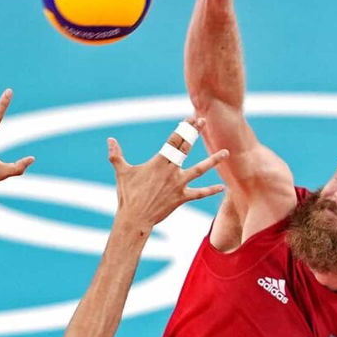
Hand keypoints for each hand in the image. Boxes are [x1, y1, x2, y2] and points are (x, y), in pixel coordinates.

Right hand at [107, 117, 226, 228]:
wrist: (135, 218)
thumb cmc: (128, 195)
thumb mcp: (121, 172)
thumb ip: (116, 155)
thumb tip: (109, 140)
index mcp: (159, 162)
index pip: (173, 140)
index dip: (183, 128)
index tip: (191, 117)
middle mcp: (171, 170)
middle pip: (186, 148)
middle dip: (195, 133)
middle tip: (204, 121)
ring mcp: (178, 184)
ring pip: (200, 169)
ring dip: (213, 160)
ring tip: (226, 152)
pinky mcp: (182, 198)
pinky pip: (199, 193)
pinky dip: (210, 190)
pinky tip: (222, 187)